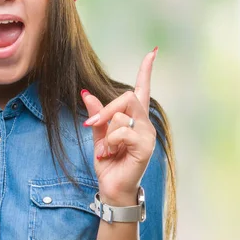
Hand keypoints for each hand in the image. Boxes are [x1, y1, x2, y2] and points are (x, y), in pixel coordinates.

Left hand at [81, 48, 157, 205]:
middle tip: (92, 125)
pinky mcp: (145, 146)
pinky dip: (110, 142)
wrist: (112, 188)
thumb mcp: (99, 135)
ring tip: (106, 150)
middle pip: (127, 97)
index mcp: (135, 118)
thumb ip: (97, 115)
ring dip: (106, 134)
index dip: (146, 70)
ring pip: (121, 116)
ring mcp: (147, 134)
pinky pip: (122, 131)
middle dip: (105, 110)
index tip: (152, 52)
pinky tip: (110, 154)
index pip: (142, 89)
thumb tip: (86, 92)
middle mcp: (145, 123)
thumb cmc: (108, 162)